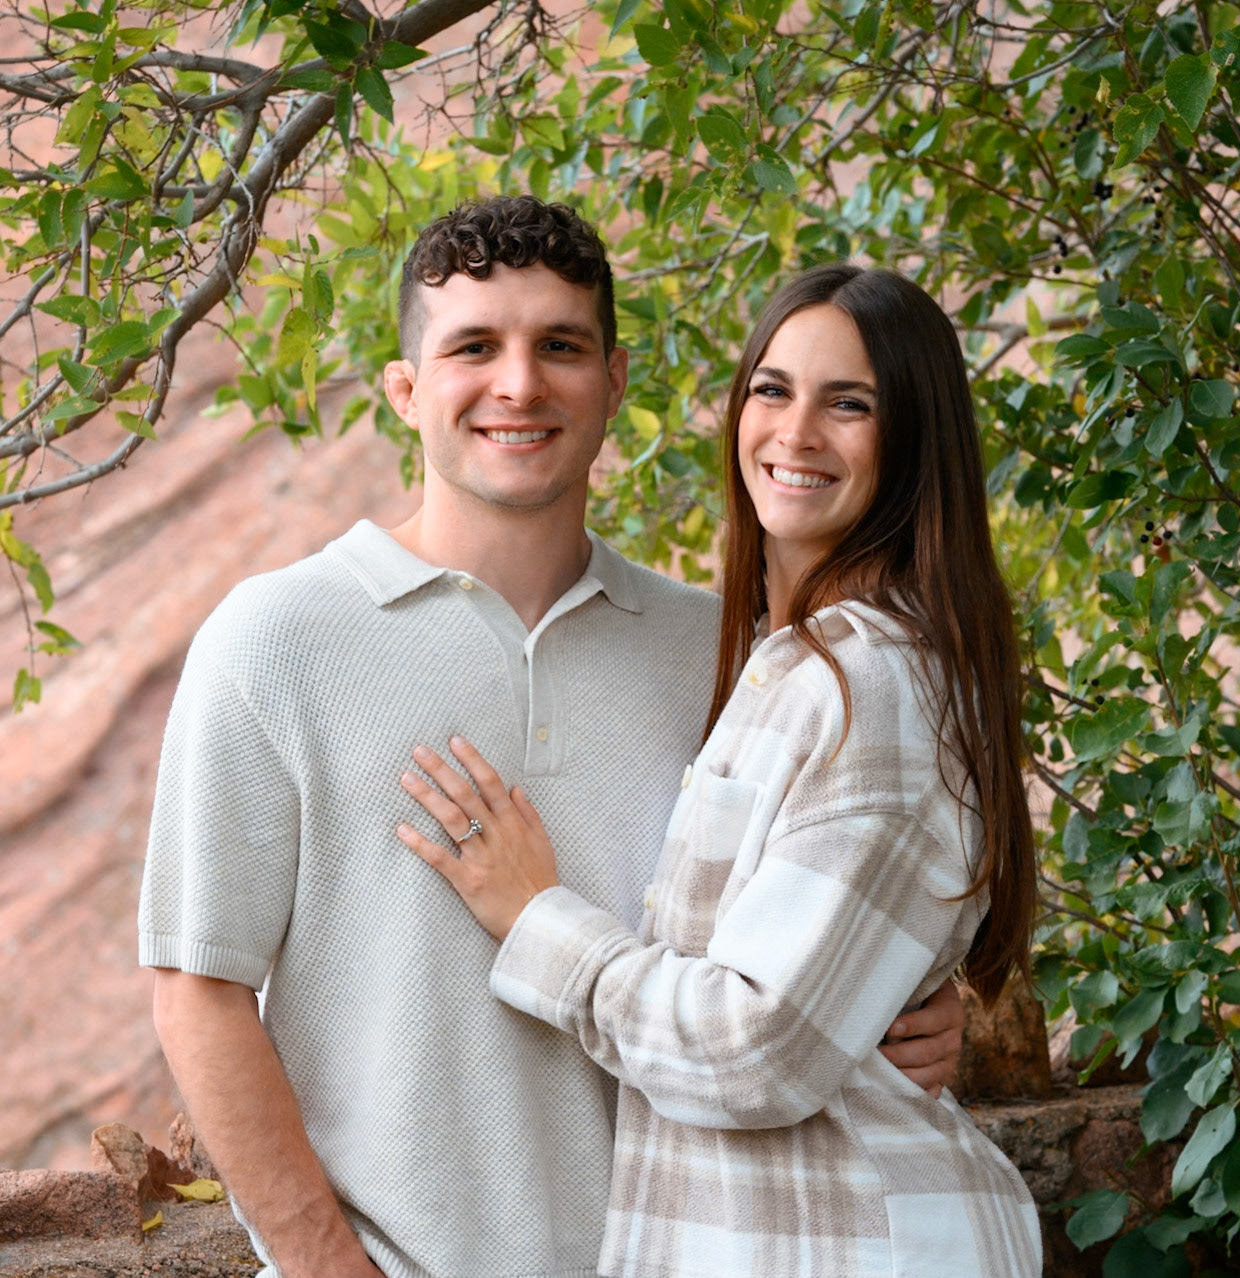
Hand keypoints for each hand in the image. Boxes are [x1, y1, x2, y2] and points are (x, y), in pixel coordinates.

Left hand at [397, 736, 558, 941]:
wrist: (542, 921)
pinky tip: (402, 829)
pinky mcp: (468, 881)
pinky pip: (440, 858)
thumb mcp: (543, 843)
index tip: (455, 741)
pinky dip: (420, 843)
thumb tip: (515, 788)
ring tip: (407, 778)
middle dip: (441, 770)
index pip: (491, 783)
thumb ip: (528, 814)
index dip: (472, 760)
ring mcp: (481, 857)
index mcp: (513, 824)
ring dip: (427, 796)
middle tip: (419, 751)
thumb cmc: (542, 882)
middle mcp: (496, 835)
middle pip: (465, 794)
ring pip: (451, 819)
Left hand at [878, 978, 963, 1098]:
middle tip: (874, 1054)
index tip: (890, 1029)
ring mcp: (949, 1063)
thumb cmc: (915, 992)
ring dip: (901, 1076)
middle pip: (927, 1052)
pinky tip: (892, 1090)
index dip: (913, 1025)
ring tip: (877, 1072)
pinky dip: (912, 1094)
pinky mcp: (941, 1079)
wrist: (932, 1005)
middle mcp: (953, 1039)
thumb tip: (875, 1001)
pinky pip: (930, 1092)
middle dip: (898, 1055)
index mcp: (950, 1011)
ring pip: (928, 1075)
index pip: (934, 1019)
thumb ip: (901, 992)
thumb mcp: (915, 984)